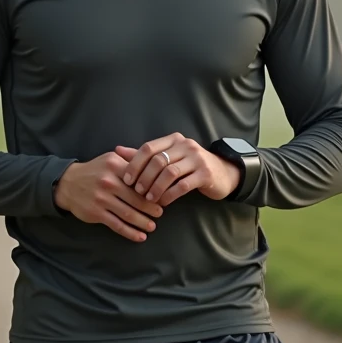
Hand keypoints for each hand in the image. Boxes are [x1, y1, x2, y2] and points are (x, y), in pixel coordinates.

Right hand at [54, 151, 164, 242]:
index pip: (140, 179)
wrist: (67, 183)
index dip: (153, 189)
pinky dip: (130, 232)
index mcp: (115, 166)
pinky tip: (140, 237)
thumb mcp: (111, 158)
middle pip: (136, 198)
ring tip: (152, 226)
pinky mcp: (96, 213)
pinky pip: (117, 225)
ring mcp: (102, 198)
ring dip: (143, 222)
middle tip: (160, 213)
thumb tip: (154, 160)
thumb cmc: (94, 170)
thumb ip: (131, 159)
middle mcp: (109, 182)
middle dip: (151, 208)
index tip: (161, 195)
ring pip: (128, 213)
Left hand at [117, 133, 239, 206]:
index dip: (134, 164)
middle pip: (158, 161)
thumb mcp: (169, 157)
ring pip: (169, 173)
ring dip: (155, 188)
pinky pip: (182, 185)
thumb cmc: (190, 166)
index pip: (148, 148)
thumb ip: (144, 155)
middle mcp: (185, 145)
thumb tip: (117, 150)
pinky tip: (163, 203)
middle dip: (144, 178)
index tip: (126, 179)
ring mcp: (197, 159)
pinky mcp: (205, 174)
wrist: (223, 173)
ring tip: (148, 199)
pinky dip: (169, 195)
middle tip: (136, 191)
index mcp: (173, 139)